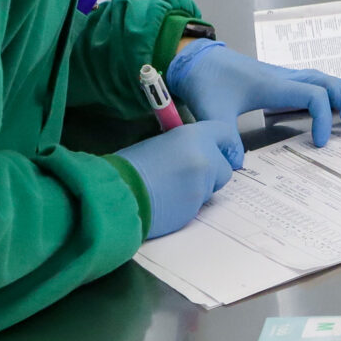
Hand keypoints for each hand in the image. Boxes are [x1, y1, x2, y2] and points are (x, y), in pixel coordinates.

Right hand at [116, 119, 243, 239]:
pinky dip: (188, 206)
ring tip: (169, 190)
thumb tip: (195, 156)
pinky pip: (199, 206)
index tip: (222, 153)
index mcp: (192, 136)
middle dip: (212, 174)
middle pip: (224, 168)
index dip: (224, 145)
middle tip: (187, 177)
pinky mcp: (196, 207)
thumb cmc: (129, 167)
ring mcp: (202, 184)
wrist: (116, 195)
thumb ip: (184, 148)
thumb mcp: (159, 144)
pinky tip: (167, 203)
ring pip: (211, 189)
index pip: (224, 133)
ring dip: (197, 190)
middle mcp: (204, 157)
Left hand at [165, 40, 340, 148]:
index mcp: (273, 85)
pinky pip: (316, 81)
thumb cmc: (205, 81)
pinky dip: (336, 89)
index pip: (314, 96)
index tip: (319, 145)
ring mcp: (285, 76)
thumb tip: (237, 166)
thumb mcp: (211, 113)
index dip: (323, 119)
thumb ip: (225, 138)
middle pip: (329, 86)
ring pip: (326, 81)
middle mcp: (285, 77)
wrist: (196, 59)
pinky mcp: (281, 80)